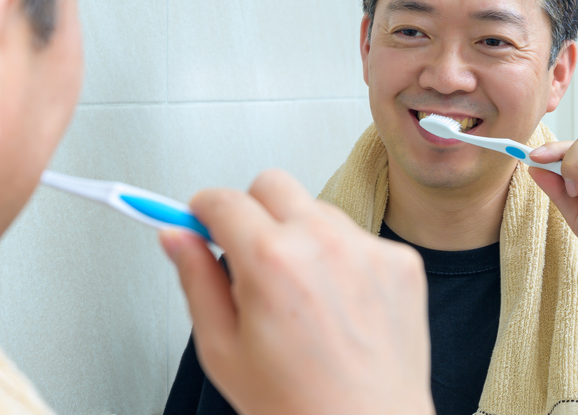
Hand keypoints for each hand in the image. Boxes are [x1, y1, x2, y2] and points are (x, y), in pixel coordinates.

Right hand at [160, 169, 433, 414]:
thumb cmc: (299, 407)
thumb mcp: (223, 350)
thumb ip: (196, 280)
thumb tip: (177, 237)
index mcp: (271, 261)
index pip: (223, 200)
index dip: (202, 210)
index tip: (200, 220)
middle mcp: (323, 242)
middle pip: (272, 184)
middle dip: (251, 208)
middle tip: (248, 254)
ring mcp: (368, 248)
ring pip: (317, 208)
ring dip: (299, 232)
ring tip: (300, 291)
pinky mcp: (400, 260)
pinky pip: (358, 235)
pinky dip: (342, 256)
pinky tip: (338, 301)